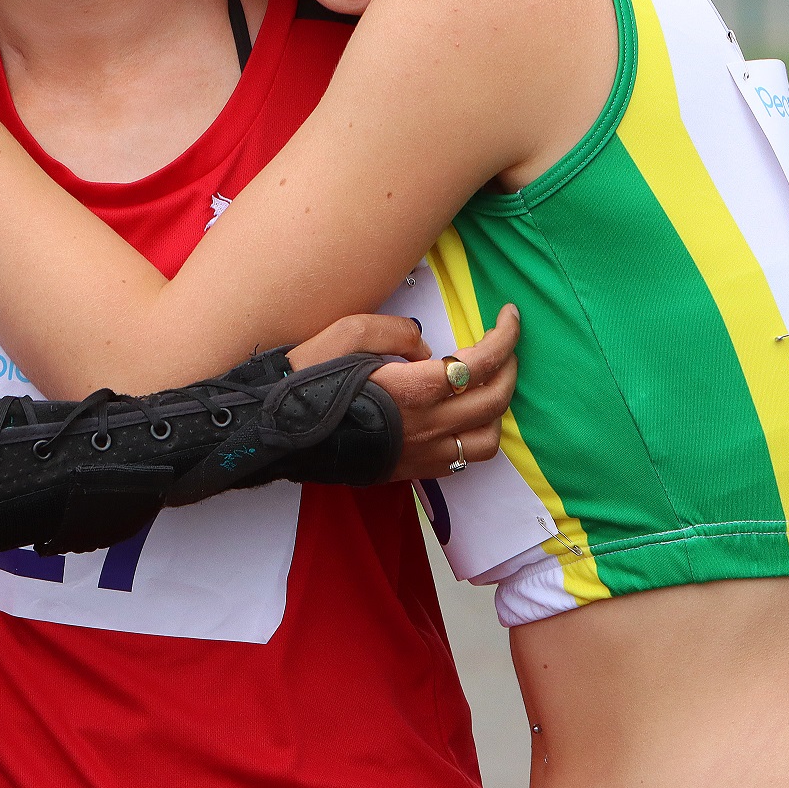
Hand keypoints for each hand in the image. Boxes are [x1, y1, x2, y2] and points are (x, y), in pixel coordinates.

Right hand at [291, 307, 517, 483]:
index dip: (505, 337)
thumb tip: (426, 346)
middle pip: (493, 399)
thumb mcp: (346, 332)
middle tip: (505, 344)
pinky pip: (463, 460)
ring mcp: (421, 454)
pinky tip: (466, 416)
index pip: (480, 363)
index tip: (510, 316)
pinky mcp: (411, 471)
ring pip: (488, 439)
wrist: (278, 432)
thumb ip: (395, 331)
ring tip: (490, 383)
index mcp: (412, 389)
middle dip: (510, 366)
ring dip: (499, 408)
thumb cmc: (307, 378)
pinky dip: (477, 434)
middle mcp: (426, 426)